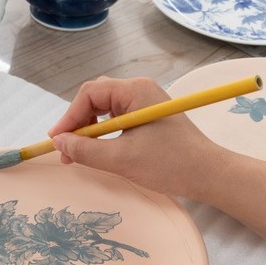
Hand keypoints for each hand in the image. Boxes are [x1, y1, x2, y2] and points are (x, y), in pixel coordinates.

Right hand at [48, 77, 228, 199]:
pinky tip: (99, 150)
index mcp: (135, 91)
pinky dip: (104, 134)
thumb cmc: (169, 164)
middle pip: (96, 98)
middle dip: (78, 123)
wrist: (209, 174)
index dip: (69, 117)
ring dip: (90, 130)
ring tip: (79, 153)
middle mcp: (140, 90)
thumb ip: (86, 150)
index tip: (56, 140)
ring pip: (106, 109)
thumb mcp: (121, 159)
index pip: (89, 94)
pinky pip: (119, 119)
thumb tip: (59, 142)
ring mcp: (146, 103)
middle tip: (66, 149)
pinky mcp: (150, 117)